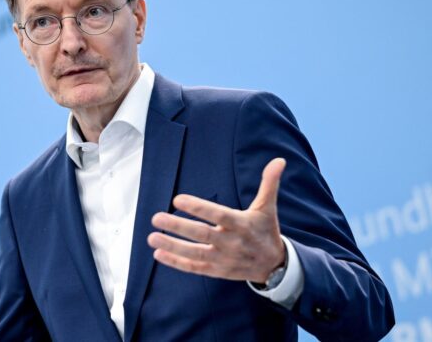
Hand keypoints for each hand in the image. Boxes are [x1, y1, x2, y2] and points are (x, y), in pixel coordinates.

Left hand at [147, 157, 286, 282]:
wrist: (274, 266)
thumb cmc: (265, 231)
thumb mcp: (267, 207)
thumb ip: (269, 183)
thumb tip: (280, 160)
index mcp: (241, 224)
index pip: (217, 215)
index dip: (198, 208)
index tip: (177, 199)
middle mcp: (231, 243)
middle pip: (202, 234)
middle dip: (178, 226)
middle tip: (156, 217)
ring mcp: (223, 259)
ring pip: (195, 253)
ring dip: (172, 246)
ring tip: (152, 237)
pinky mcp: (217, 271)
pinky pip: (194, 268)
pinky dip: (176, 262)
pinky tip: (158, 254)